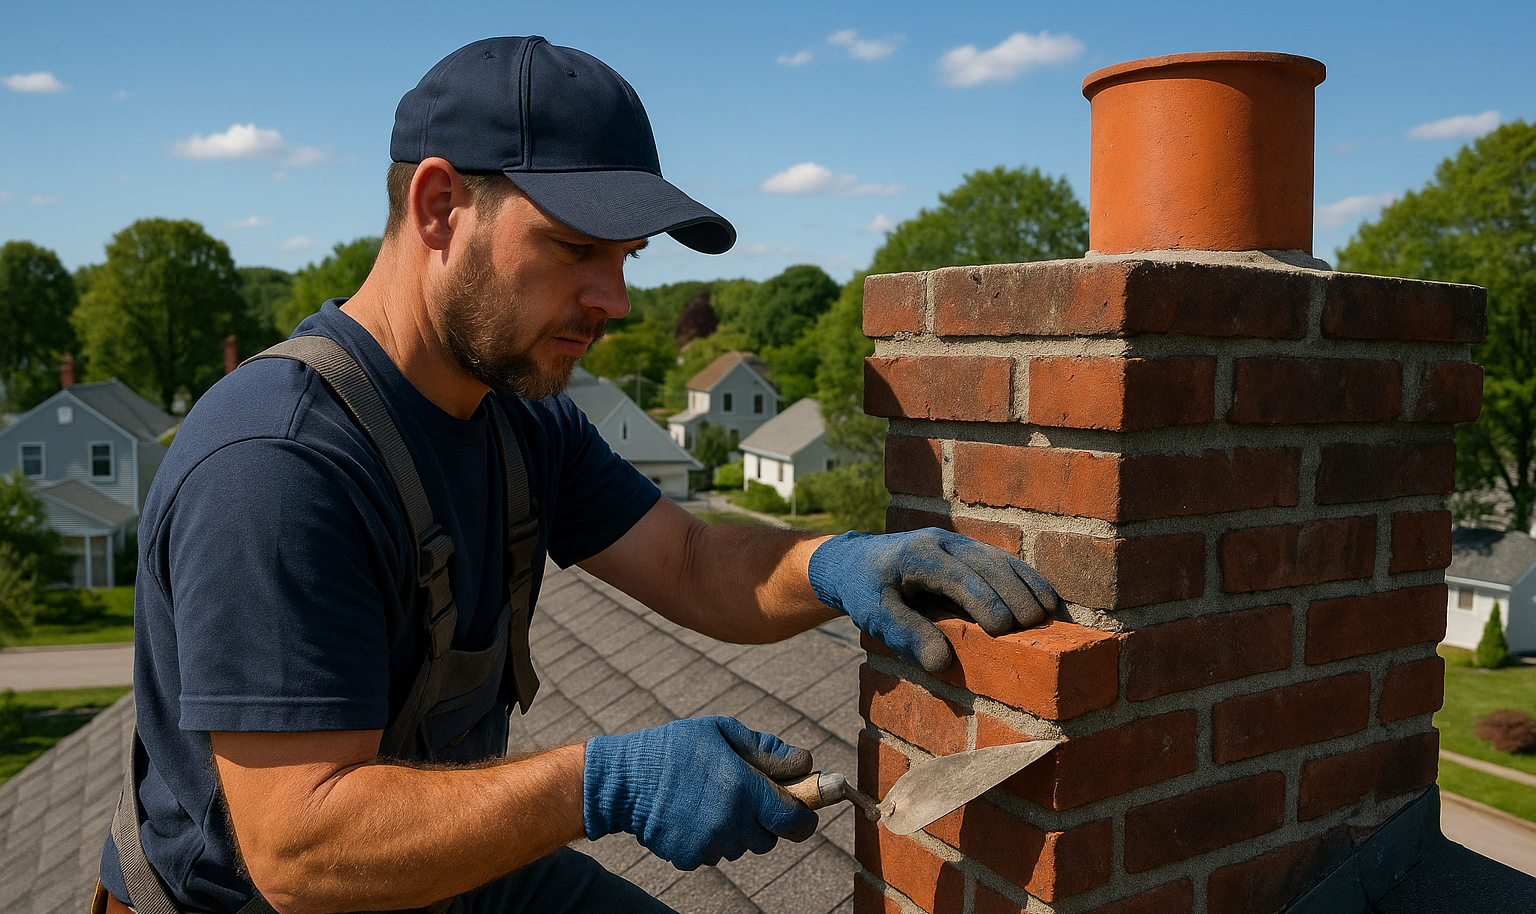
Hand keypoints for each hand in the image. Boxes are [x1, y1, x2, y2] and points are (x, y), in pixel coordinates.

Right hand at [583, 716, 817, 869]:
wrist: (624, 779)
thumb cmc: (676, 747)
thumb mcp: (722, 732)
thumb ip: (766, 749)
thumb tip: (805, 762)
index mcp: (743, 788)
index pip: (794, 820)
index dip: (805, 817)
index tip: (804, 812)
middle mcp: (730, 822)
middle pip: (768, 839)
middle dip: (764, 822)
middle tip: (743, 797)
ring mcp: (708, 844)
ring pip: (740, 847)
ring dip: (735, 830)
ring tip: (708, 800)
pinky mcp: (689, 857)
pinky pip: (714, 854)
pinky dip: (709, 840)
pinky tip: (690, 815)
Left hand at [808, 528, 1059, 671]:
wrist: (856, 561)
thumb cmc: (866, 591)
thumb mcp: (875, 616)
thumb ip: (906, 636)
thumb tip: (941, 662)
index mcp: (918, 555)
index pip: (958, 576)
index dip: (984, 601)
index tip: (1003, 629)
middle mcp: (942, 541)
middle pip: (987, 564)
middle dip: (1013, 593)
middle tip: (1033, 625)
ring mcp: (958, 541)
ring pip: (1000, 559)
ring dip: (1026, 584)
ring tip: (1048, 613)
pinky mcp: (968, 549)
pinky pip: (1002, 560)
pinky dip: (1025, 577)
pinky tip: (1045, 597)